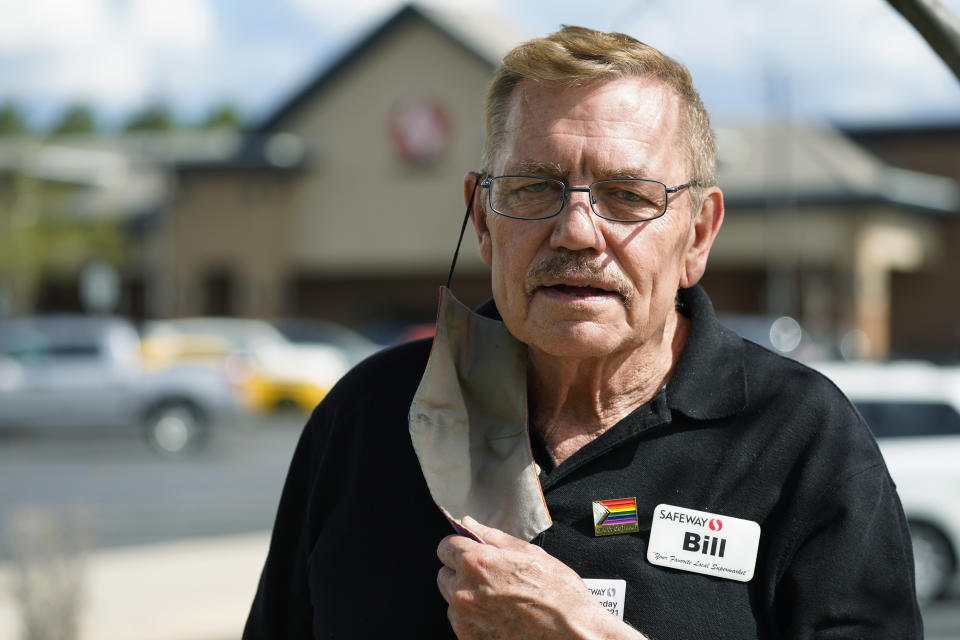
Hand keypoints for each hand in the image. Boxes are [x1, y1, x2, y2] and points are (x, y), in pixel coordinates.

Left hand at [436, 516, 645, 638]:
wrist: (573, 634)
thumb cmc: (558, 595)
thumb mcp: (528, 553)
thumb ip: (492, 537)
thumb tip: (469, 524)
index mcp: (477, 564)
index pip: (446, 546)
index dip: (461, 546)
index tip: (471, 551)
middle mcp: (464, 592)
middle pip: (445, 574)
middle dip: (462, 572)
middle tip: (491, 577)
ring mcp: (465, 620)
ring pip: (453, 600)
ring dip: (468, 597)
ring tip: (500, 600)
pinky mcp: (470, 639)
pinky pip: (462, 623)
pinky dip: (475, 619)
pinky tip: (499, 616)